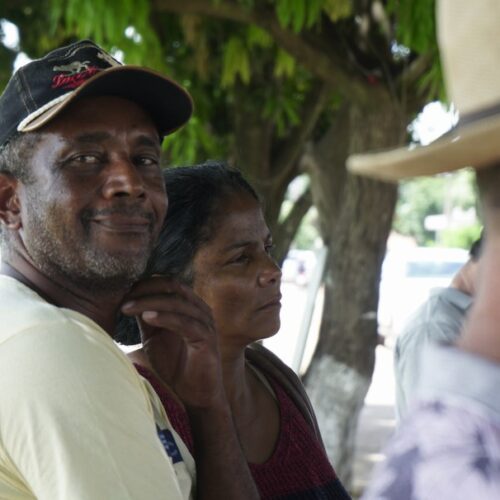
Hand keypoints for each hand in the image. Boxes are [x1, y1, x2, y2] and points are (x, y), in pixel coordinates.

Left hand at [121, 276, 224, 408]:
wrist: (194, 395)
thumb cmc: (176, 366)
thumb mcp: (154, 337)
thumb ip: (146, 317)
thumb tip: (128, 298)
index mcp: (189, 306)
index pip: (166, 284)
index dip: (144, 285)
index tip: (121, 291)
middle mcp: (200, 309)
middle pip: (172, 287)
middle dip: (145, 290)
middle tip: (122, 297)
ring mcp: (206, 322)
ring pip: (176, 303)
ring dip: (150, 302)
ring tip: (127, 307)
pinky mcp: (207, 338)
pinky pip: (185, 322)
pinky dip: (165, 317)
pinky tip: (147, 317)